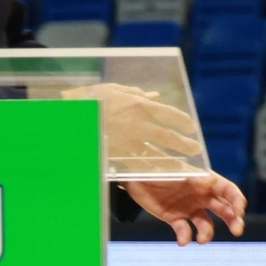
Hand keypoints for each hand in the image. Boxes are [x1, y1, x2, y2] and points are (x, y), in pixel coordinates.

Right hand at [61, 83, 203, 164]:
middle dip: (184, 145)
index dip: (183, 122)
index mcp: (139, 105)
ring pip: (157, 154)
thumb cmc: (92, 100)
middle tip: (195, 150)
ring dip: (172, 162)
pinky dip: (151, 170)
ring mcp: (128, 142)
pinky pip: (139, 165)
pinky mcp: (118, 155)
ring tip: (182, 167)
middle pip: (168, 137)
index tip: (191, 128)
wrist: (71, 118)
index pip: (169, 114)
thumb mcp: (115, 91)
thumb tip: (155, 96)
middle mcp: (138, 125)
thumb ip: (137, 94)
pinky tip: (160, 175)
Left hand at [124, 171, 247, 244]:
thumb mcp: (173, 166)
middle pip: (224, 210)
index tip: (240, 210)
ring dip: (208, 234)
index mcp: (204, 180)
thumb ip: (187, 171)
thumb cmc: (155, 164)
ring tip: (202, 240)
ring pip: (206, 225)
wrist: (133, 173)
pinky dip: (185, 238)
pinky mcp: (174, 218)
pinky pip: (185, 231)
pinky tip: (182, 241)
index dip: (236, 199)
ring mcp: (188, 208)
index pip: (227, 190)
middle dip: (234, 220)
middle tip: (238, 230)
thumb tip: (202, 174)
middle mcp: (200, 195)